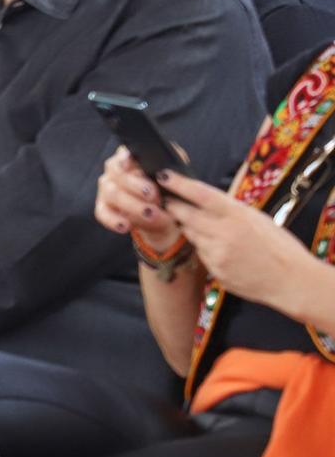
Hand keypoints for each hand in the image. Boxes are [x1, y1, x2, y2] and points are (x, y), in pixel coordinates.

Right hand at [94, 147, 183, 253]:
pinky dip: (114, 220)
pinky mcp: (103, 208)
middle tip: (153, 194)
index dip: (125, 158)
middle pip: (117, 173)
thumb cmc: (169, 188)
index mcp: (131, 157)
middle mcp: (114, 170)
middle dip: (135, 184)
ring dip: (131, 204)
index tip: (130, 162)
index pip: (123, 154)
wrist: (166, 212)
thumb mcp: (175, 175)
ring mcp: (106, 189)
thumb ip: (172, 167)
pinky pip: (103, 214)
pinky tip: (126, 226)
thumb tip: (166, 171)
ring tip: (150, 213)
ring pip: (112, 194)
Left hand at [161, 172, 331, 318]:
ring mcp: (217, 253)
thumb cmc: (280, 246)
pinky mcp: (214, 269)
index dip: (179, 184)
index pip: (201, 194)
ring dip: (192, 229)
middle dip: (174, 207)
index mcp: (238, 214)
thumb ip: (230, 210)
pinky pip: (201, 254)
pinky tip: (223, 252)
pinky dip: (205, 249)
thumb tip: (205, 201)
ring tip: (210, 230)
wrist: (292, 280)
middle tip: (167, 200)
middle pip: (185, 215)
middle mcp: (224, 232)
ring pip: (191, 235)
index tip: (163, 175)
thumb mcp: (257, 219)